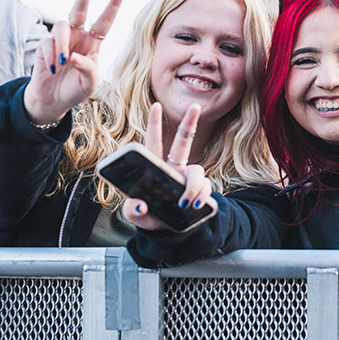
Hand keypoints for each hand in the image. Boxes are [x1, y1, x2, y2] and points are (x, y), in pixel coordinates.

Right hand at [24, 0, 124, 124]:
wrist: (52, 100)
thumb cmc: (74, 90)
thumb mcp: (89, 84)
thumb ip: (87, 69)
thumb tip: (73, 56)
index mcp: (93, 43)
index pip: (105, 21)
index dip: (112, 5)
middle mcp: (77, 36)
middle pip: (80, 8)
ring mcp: (60, 39)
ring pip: (61, 26)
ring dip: (62, 45)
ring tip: (63, 63)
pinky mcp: (43, 45)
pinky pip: (47, 45)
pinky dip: (51, 59)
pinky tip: (52, 71)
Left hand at [121, 102, 215, 230]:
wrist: (167, 234)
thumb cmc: (149, 217)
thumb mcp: (135, 215)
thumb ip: (133, 210)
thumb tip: (139, 206)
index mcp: (155, 168)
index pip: (154, 142)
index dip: (154, 124)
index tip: (156, 105)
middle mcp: (174, 168)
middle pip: (184, 141)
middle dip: (190, 122)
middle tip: (195, 106)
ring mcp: (188, 178)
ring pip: (197, 171)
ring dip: (192, 185)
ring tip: (185, 202)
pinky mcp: (200, 192)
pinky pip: (205, 188)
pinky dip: (201, 197)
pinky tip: (194, 206)